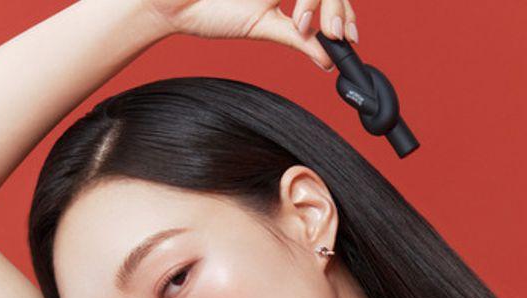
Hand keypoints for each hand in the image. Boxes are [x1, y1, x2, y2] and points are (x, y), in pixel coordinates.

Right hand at [145, 0, 357, 69]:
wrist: (176, 4)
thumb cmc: (213, 11)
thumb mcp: (264, 27)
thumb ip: (298, 40)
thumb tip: (328, 62)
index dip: (345, 12)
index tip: (350, 38)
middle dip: (338, 8)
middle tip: (337, 36)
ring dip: (320, 2)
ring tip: (312, 26)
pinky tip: (298, 17)